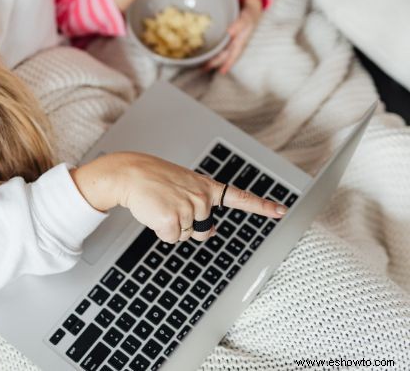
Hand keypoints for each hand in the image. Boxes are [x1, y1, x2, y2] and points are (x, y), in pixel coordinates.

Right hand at [70, 151, 286, 243]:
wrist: (130, 173)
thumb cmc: (154, 180)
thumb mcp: (183, 187)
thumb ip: (200, 207)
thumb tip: (210, 232)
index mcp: (206, 186)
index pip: (239, 197)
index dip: (262, 206)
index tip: (281, 211)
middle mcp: (202, 197)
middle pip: (201, 229)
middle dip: (185, 224)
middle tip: (169, 204)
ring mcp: (188, 207)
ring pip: (184, 235)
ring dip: (169, 226)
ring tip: (159, 204)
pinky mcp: (172, 218)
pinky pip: (170, 238)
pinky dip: (159, 231)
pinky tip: (153, 212)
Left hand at [202, 0, 263, 74]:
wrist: (250, 2)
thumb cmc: (250, 11)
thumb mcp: (247, 16)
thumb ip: (240, 23)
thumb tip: (230, 32)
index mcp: (241, 40)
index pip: (234, 54)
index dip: (228, 63)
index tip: (222, 71)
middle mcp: (236, 41)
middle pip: (225, 54)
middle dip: (215, 62)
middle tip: (203, 68)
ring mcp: (231, 38)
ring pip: (222, 51)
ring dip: (212, 57)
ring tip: (201, 64)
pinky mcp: (226, 35)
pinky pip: (219, 44)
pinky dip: (212, 48)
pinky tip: (205, 50)